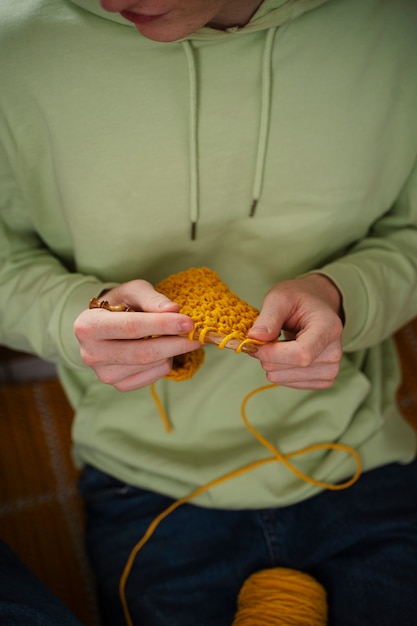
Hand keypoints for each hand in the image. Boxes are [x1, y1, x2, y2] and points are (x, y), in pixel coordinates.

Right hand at [73, 280, 200, 390]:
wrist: (106, 325)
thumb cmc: (121, 304)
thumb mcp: (133, 291)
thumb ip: (152, 299)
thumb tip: (174, 310)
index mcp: (88, 326)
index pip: (132, 327)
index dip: (163, 325)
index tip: (188, 322)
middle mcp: (91, 354)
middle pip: (143, 352)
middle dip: (175, 343)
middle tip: (197, 334)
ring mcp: (104, 374)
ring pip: (151, 365)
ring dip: (171, 351)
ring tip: (172, 335)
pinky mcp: (119, 385)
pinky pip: (152, 376)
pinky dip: (165, 362)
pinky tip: (161, 350)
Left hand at [248, 274, 343, 389]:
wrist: (315, 306)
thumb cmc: (298, 300)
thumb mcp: (279, 298)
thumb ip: (268, 318)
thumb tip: (254, 338)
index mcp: (329, 327)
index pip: (302, 354)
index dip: (273, 353)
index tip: (254, 344)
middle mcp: (335, 351)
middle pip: (293, 367)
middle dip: (268, 356)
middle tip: (266, 338)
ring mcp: (331, 368)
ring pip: (286, 379)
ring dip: (272, 364)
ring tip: (279, 344)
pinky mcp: (324, 379)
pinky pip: (290, 384)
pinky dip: (279, 372)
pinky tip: (284, 355)